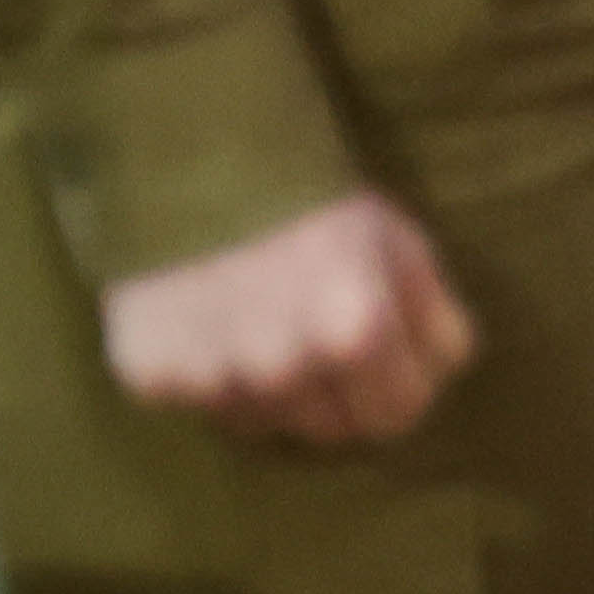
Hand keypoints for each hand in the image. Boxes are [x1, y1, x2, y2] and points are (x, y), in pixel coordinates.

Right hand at [102, 191, 471, 446]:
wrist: (197, 163)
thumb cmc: (316, 204)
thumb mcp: (404, 247)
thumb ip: (436, 323)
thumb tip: (439, 379)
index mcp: (355, 336)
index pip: (397, 416)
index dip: (396, 388)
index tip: (382, 359)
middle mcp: (282, 370)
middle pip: (331, 430)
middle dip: (338, 396)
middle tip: (320, 337)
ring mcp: (212, 380)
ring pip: (265, 424)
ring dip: (273, 391)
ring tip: (264, 325)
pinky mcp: (154, 379)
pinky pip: (200, 405)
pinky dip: (210, 376)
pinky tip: (212, 326)